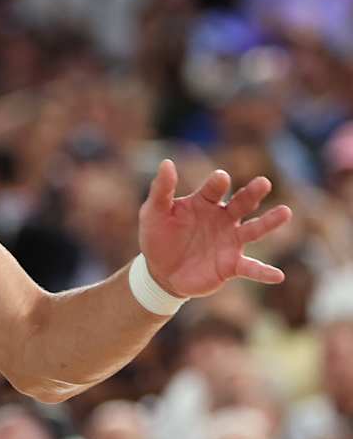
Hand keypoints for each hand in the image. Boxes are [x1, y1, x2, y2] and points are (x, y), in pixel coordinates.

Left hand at [138, 160, 289, 297]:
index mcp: (204, 203)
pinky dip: (263, 272)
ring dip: (269, 222)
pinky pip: (251, 268)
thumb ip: (161, 189)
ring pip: (254, 230)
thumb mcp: (153, 212)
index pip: (213, 189)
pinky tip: (278, 275)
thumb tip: (166, 163)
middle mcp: (223, 219)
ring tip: (285, 212)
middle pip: (241, 203)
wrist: (160, 271)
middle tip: (263, 182)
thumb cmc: (158, 236)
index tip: (221, 177)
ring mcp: (230, 241)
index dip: (217, 183)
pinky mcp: (231, 265)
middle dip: (252, 193)